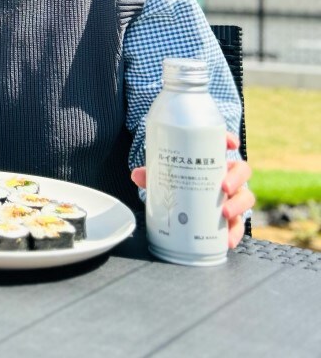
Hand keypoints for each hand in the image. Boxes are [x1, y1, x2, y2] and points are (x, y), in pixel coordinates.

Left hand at [132, 131, 254, 248]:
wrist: (186, 209)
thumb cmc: (180, 184)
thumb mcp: (167, 177)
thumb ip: (152, 175)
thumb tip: (136, 175)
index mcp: (213, 160)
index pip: (225, 145)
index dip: (230, 140)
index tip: (231, 143)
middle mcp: (228, 176)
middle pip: (241, 171)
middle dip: (236, 178)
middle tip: (223, 186)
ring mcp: (233, 197)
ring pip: (245, 197)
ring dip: (238, 205)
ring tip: (224, 212)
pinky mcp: (233, 218)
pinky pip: (239, 225)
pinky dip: (235, 233)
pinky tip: (227, 240)